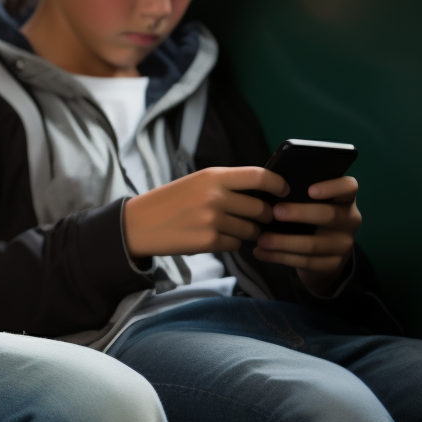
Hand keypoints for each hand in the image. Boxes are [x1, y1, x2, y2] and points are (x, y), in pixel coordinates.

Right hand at [123, 166, 285, 256]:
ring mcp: (212, 220)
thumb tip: (265, 193)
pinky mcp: (209, 241)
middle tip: (255, 218)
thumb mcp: (197, 182)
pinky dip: (230, 243)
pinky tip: (212, 237)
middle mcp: (215, 196)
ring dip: (247, 232)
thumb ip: (228, 184)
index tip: (284, 191)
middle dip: (264, 216)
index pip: (260, 176)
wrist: (138, 224)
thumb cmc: (170, 201)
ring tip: (228, 228)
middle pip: (261, 209)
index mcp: (213, 176)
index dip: (278, 184)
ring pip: (251, 230)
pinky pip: (236, 244)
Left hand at [255, 176, 360, 294]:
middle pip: (329, 215)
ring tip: (260, 240)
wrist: (324, 253)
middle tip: (275, 212)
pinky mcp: (333, 264)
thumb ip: (298, 192)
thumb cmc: (309, 216)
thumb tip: (266, 184)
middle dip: (300, 213)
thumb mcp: (309, 202)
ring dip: (283, 242)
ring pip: (314, 244)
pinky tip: (261, 253)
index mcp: (344, 199)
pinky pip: (306, 262)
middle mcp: (349, 220)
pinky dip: (280, 257)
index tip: (310, 190)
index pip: (349, 188)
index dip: (332, 187)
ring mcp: (344, 244)